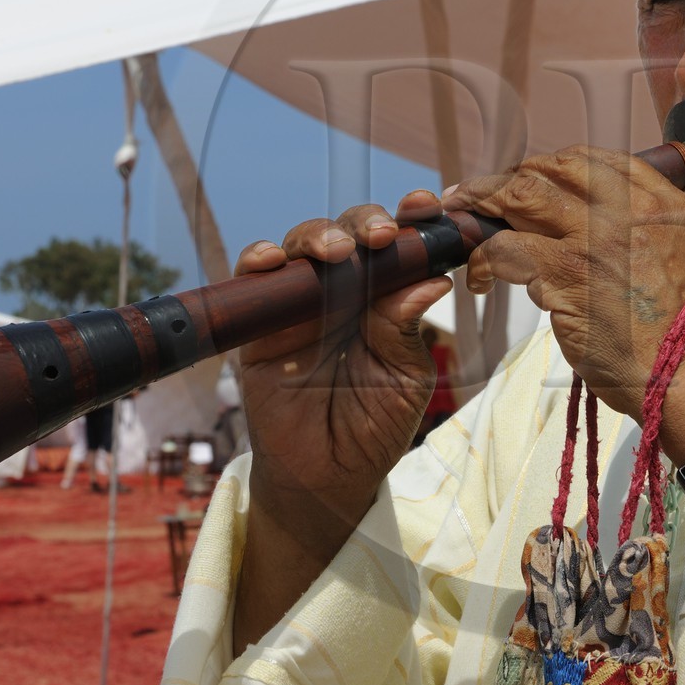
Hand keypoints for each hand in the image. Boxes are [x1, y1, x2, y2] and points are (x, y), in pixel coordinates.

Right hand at [237, 189, 452, 513]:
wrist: (328, 477)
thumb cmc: (374, 425)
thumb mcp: (403, 378)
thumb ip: (406, 329)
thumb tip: (432, 281)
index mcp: (385, 296)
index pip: (397, 245)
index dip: (410, 220)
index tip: (427, 207)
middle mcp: (343, 290)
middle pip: (349, 232)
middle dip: (366, 222)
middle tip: (382, 235)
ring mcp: (300, 303)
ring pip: (302, 245)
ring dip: (318, 235)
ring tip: (338, 251)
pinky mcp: (260, 325)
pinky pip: (253, 281)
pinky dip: (258, 261)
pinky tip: (271, 260)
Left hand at [445, 147, 684, 465]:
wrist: (683, 374)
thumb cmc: (673, 328)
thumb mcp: (675, 254)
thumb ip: (637, 226)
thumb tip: (580, 214)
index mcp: (661, 201)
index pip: (592, 159)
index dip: (547, 166)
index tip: (524, 181)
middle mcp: (632, 208)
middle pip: (551, 169)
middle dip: (507, 179)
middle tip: (477, 197)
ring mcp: (598, 236)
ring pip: (522, 195)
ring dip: (483, 205)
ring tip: (464, 222)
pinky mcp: (568, 272)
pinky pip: (506, 247)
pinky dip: (483, 260)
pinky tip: (480, 278)